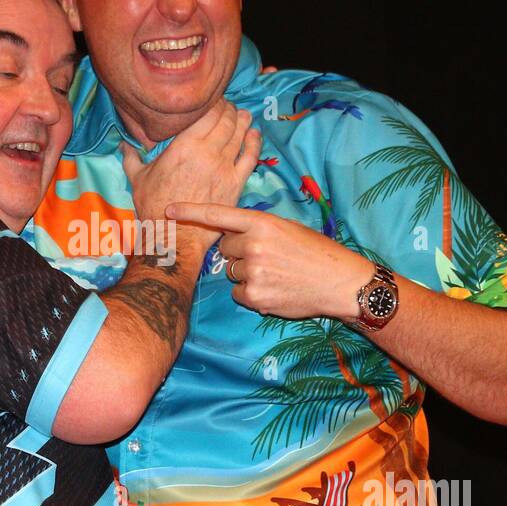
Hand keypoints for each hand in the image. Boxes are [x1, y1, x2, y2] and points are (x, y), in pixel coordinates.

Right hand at [122, 101, 260, 251]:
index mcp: (184, 145)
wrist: (173, 235)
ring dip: (243, 121)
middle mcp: (207, 152)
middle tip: (229, 108)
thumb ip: (131, 157)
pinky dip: (254, 143)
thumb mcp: (137, 178)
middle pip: (226, 120)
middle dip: (230, 110)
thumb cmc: (153, 207)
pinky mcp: (235, 183)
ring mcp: (224, 167)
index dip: (214, 103)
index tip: (214, 102)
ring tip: (244, 116)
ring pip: (240, 134)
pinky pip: (250, 157)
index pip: (207, 113)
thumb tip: (124, 145)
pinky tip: (254, 135)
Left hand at [163, 202, 376, 319]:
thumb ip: (255, 228)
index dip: (190, 212)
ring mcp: (253, 271)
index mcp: (262, 222)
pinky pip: (238, 293)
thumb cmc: (314, 252)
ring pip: (231, 271)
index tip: (168, 210)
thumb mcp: (286, 228)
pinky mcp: (255, 295)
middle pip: (224, 247)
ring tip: (275, 274)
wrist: (338, 281)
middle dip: (238, 252)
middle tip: (267, 257)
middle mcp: (254, 244)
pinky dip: (251, 294)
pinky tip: (274, 289)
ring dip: (245, 274)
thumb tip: (228, 235)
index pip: (218, 215)